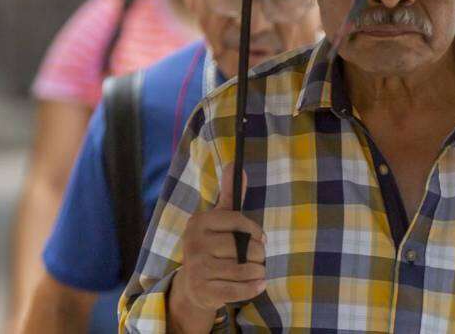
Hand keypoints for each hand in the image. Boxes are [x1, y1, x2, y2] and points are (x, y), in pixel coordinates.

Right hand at [172, 165, 266, 313]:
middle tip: (259, 258)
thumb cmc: (212, 246)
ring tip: (259, 272)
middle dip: (259, 254)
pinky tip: (259, 285)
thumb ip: (229, 194)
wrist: (193, 286)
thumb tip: (235, 163)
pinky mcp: (203, 290)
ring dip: (258, 272)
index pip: (236, 220)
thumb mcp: (219, 219)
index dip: (255, 231)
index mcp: (199, 222)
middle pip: (242, 246)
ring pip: (242, 268)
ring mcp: (196, 268)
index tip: (261, 238)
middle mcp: (194, 243)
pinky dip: (252, 288)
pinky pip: (237, 289)